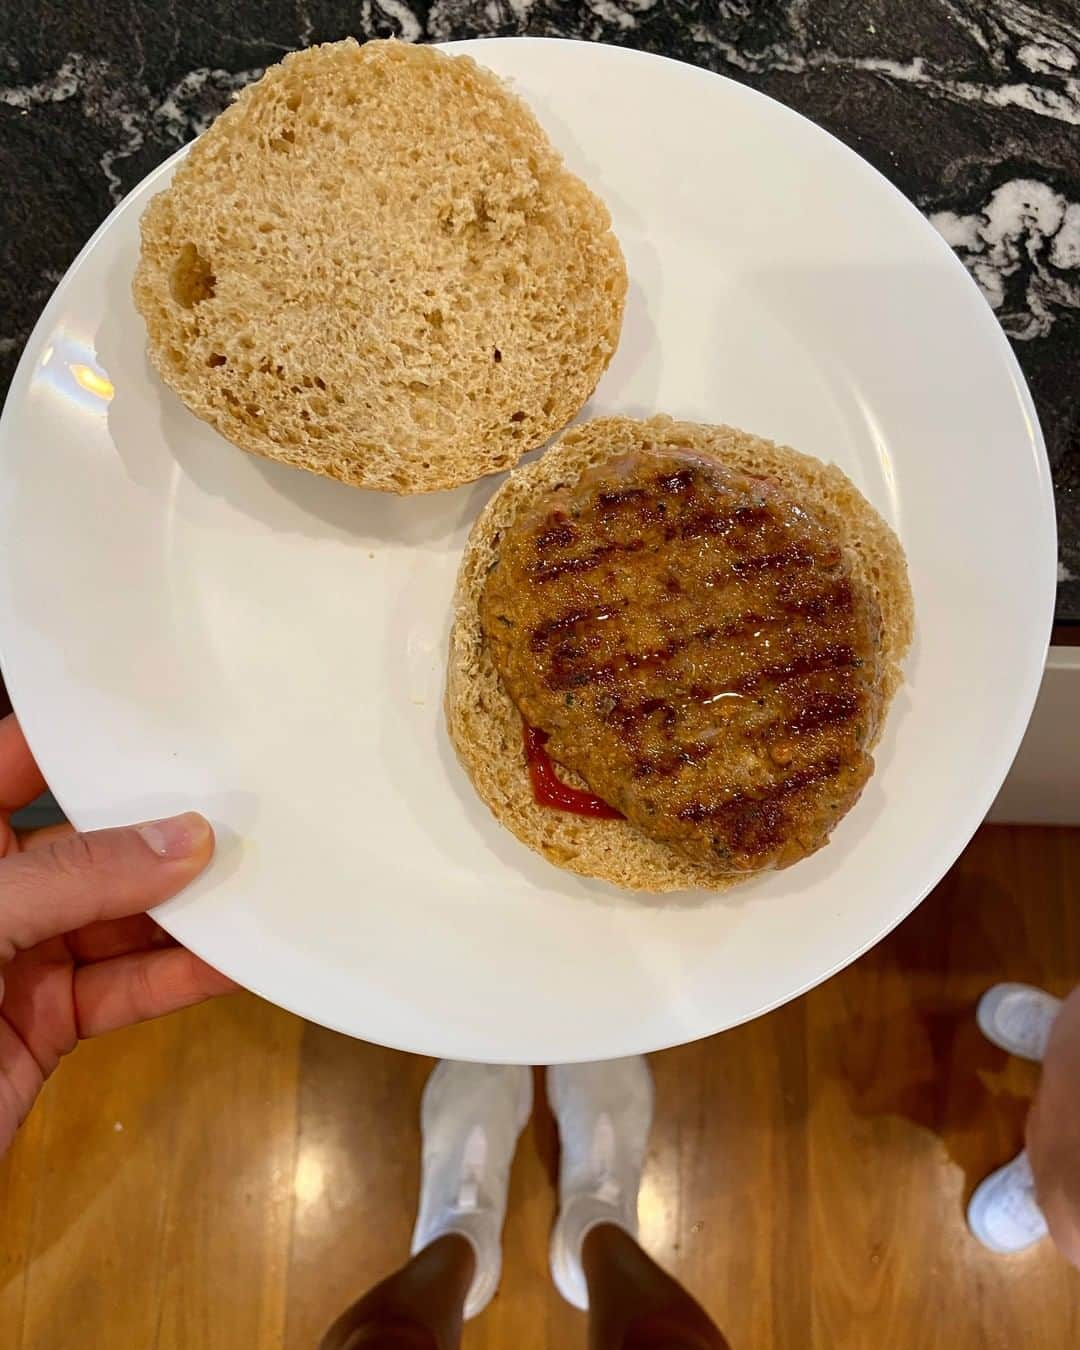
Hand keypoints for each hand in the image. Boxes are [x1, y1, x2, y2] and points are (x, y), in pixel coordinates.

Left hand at [0, 714, 235, 1153]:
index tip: (170, 718)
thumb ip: (75, 878)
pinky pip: (128, 987)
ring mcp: (19, 958)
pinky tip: (236, 959)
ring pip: (121, 918)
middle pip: (89, 844)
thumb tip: (184, 839)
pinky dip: (184, 976)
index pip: (19, 764)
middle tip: (241, 803)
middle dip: (160, 828)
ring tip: (259, 879)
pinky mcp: (47, 1023)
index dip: (88, 741)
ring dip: (188, 907)